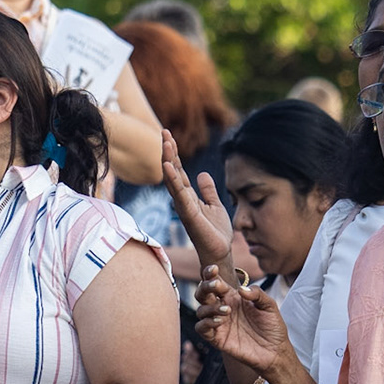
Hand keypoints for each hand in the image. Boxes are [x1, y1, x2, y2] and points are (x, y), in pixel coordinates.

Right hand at [161, 129, 234, 270]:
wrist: (220, 253)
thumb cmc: (216, 233)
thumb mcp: (215, 205)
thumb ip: (208, 191)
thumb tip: (203, 175)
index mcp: (188, 196)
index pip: (179, 171)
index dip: (174, 154)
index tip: (169, 136)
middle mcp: (183, 200)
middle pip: (173, 171)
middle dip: (168, 151)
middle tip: (164, 131)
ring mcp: (184, 206)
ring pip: (173, 179)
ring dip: (169, 160)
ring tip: (166, 142)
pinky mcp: (189, 214)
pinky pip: (180, 193)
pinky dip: (173, 179)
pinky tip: (168, 166)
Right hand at [192, 269, 290, 372]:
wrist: (275, 351)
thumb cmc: (273, 327)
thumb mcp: (269, 306)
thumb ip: (257, 294)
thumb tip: (241, 289)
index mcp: (233, 297)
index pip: (215, 282)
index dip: (210, 274)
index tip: (214, 269)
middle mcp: (223, 308)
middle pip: (203, 293)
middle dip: (205, 286)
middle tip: (216, 286)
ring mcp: (219, 323)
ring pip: (201, 310)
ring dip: (210, 307)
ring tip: (227, 311)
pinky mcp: (217, 338)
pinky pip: (201, 328)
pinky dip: (206, 323)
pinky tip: (220, 321)